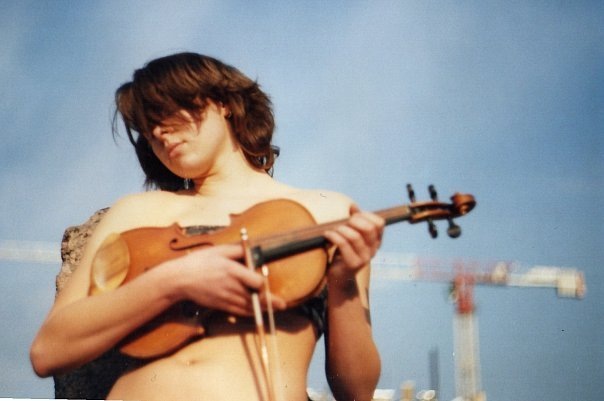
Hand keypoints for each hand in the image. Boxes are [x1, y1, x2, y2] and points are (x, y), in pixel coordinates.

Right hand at [169, 244, 286, 315]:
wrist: (180, 280)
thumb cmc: (199, 262)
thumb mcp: (218, 250)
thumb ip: (237, 250)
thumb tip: (251, 249)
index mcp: (232, 271)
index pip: (255, 281)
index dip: (263, 283)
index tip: (267, 282)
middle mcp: (231, 286)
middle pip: (255, 298)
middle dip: (270, 302)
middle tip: (282, 305)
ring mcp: (226, 298)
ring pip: (249, 307)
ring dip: (263, 309)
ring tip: (275, 308)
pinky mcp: (221, 305)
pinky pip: (239, 311)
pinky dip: (250, 312)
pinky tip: (257, 312)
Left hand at [323, 205, 384, 279]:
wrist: (340, 278)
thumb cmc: (345, 253)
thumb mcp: (352, 236)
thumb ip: (354, 222)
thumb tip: (353, 206)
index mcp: (376, 241)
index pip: (379, 223)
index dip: (366, 215)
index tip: (353, 216)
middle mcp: (373, 249)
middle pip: (369, 228)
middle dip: (354, 221)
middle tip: (343, 223)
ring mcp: (364, 258)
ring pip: (355, 236)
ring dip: (341, 229)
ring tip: (332, 230)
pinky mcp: (353, 264)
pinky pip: (343, 245)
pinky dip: (334, 236)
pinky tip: (327, 234)